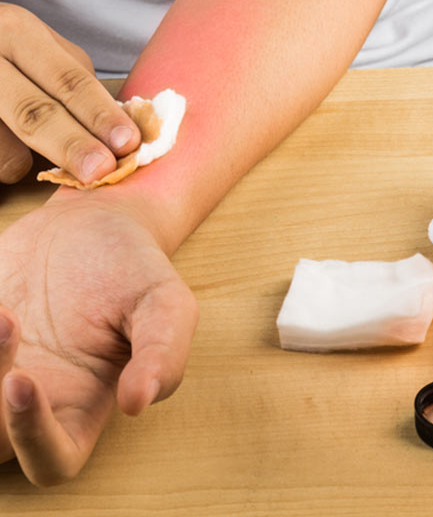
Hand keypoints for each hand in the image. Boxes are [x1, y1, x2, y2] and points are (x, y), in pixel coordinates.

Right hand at [0, 3, 140, 185]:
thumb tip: (113, 131)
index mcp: (18, 32)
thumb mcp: (34, 46)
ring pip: (6, 149)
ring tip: (14, 146)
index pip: (69, 80)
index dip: (100, 115)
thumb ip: (69, 78)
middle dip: (72, 146)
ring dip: (20, 162)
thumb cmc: (4, 54)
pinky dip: (0, 165)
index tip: (128, 142)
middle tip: (100, 171)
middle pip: (35, 112)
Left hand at [0, 193, 197, 485]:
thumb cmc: (136, 268)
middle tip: (6, 324)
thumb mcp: (166, 302)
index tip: (22, 381)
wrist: (92, 220)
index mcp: (83, 401)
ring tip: (0, 309)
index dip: (32, 440)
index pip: (53, 461)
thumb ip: (164, 352)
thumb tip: (138, 402)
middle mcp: (34, 395)